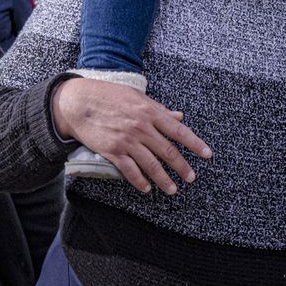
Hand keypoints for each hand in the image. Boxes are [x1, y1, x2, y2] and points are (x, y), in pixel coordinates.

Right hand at [51, 78, 212, 194]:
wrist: (78, 102)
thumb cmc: (107, 96)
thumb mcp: (136, 97)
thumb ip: (158, 109)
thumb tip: (179, 116)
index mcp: (149, 112)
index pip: (179, 130)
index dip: (195, 144)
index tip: (207, 155)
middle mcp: (141, 127)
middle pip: (168, 152)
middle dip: (182, 167)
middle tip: (191, 178)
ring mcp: (127, 141)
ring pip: (151, 165)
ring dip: (164, 179)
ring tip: (172, 189)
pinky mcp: (113, 151)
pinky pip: (130, 171)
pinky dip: (140, 181)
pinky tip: (146, 188)